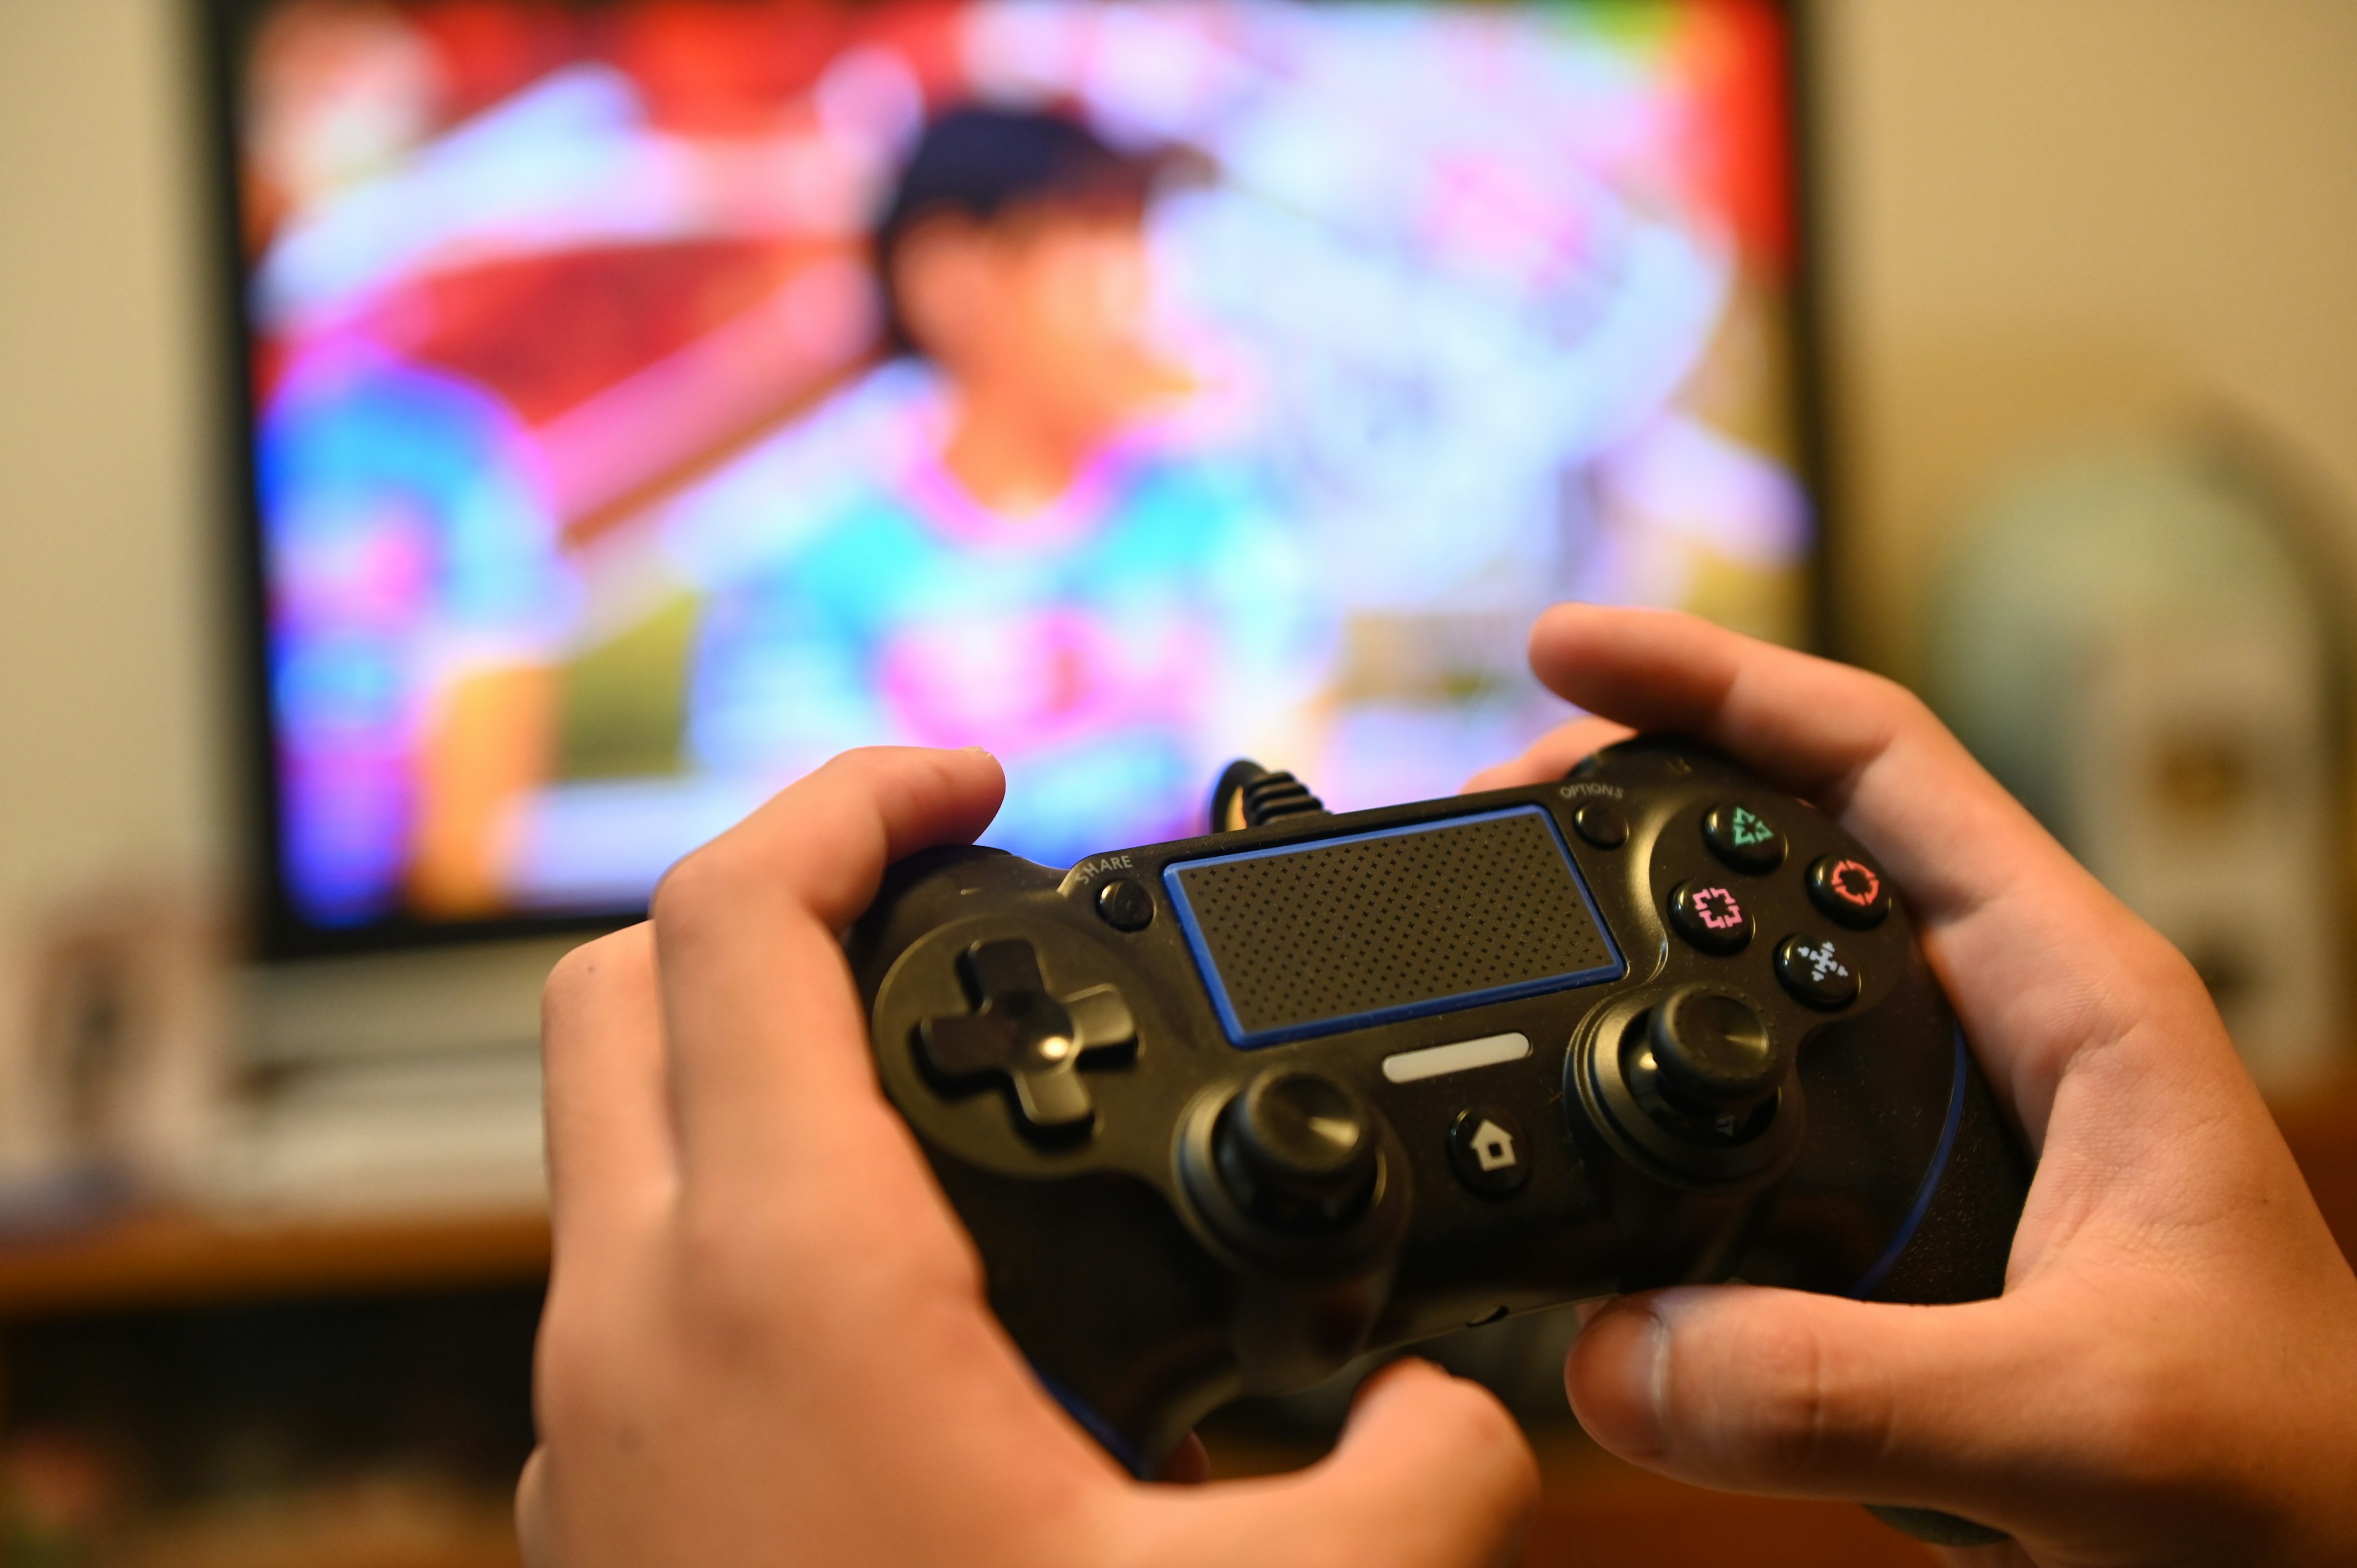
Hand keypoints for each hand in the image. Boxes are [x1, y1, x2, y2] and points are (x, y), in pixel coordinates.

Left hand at [517, 747, 1537, 1567]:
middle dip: (777, 890)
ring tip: (941, 1079)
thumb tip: (1482, 1425)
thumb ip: (1413, 1488)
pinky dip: (742, 1207)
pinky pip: (637, 1277)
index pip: (746, 917)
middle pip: (627, 984)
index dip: (860, 795)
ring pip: (614, 1135)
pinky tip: (902, 1292)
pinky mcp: (603, 1505)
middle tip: (948, 895)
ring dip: (750, 1056)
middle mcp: (632, 1325)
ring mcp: (587, 1418)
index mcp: (775, 1285)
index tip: (976, 779)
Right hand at [1469, 605, 2356, 1565]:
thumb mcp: (2085, 1423)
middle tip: (1480, 814)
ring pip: (1752, 979)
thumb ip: (1851, 1390)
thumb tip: (1615, 1353)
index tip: (1561, 654)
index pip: (1877, 760)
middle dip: (1626, 790)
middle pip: (1787, 835)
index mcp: (2072, 994)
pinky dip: (1636, 1098)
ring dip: (1620, 939)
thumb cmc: (2294, 1482)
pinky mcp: (1893, 1223)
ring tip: (1491, 931)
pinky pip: (1732, 1119)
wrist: (2330, 1567)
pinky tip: (1566, 1121)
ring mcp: (1939, 1119)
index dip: (1713, 681)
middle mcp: (1994, 1028)